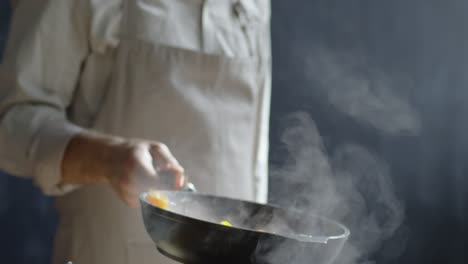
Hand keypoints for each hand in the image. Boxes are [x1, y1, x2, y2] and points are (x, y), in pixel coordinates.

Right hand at [62, 132, 184, 206]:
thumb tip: (181, 178)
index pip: (161, 183)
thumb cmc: (135, 151)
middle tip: (165, 175)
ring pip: (157, 199)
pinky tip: (145, 183)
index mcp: (136, 167)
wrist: (108, 159)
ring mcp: (127, 194)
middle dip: (168, 187)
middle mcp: (129, 183)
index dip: (173, 183)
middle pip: (161, 194)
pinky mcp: (129, 202)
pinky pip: (150, 201)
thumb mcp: (154, 148)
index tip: (178, 179)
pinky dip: (153, 194)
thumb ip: (169, 162)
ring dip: (161, 190)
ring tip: (152, 177)